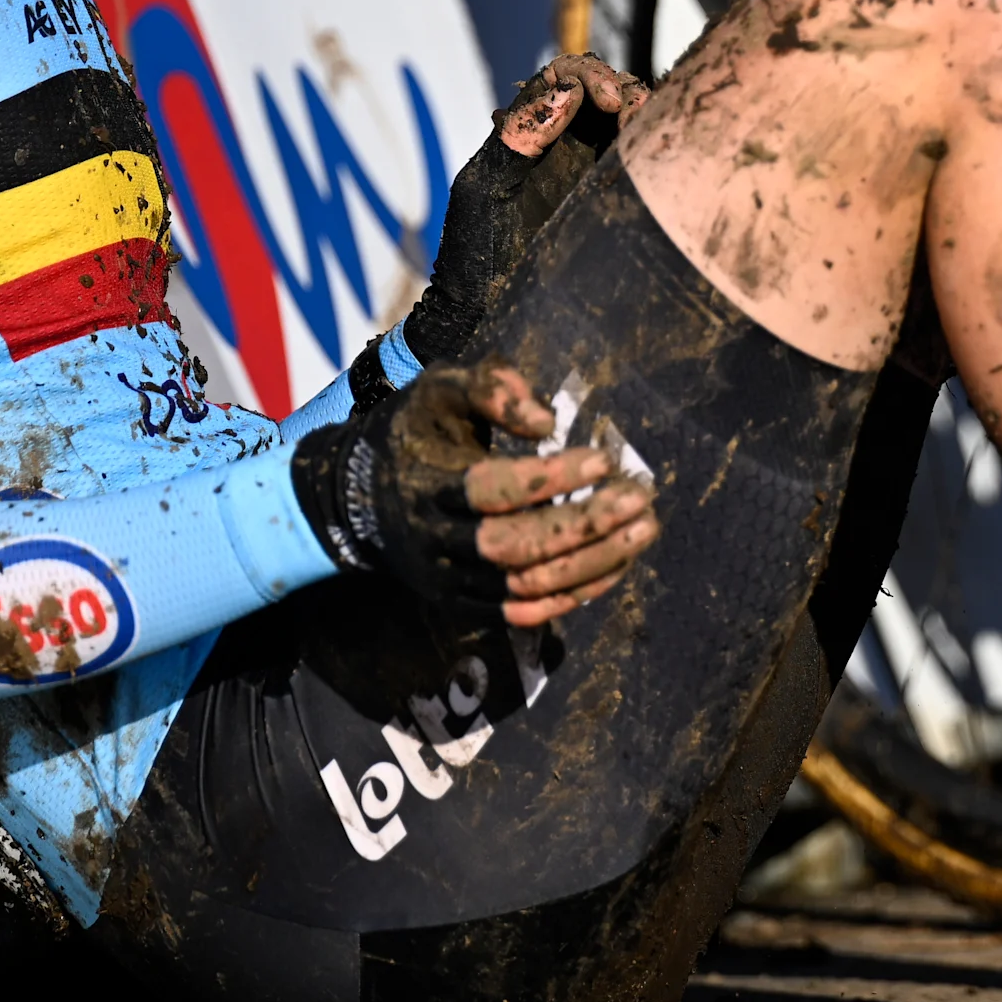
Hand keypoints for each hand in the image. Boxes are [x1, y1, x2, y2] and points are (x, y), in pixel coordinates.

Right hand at [295, 363, 659, 626]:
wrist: (358, 502)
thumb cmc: (413, 434)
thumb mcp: (439, 390)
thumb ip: (490, 389)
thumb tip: (547, 421)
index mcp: (428, 483)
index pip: (492, 488)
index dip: (549, 478)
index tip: (604, 457)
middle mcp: (437, 540)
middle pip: (514, 546)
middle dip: (583, 526)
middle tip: (640, 499)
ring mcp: (450, 580)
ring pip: (526, 586)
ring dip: (591, 563)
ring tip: (643, 530)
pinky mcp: (463, 606)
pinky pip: (524, 612)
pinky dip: (573, 594)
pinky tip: (616, 565)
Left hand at [397, 53, 651, 367]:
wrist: (484, 315)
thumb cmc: (474, 253)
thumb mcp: (485, 188)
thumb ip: (518, 137)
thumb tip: (566, 90)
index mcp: (529, 130)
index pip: (565, 77)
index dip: (588, 75)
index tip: (604, 101)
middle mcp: (564, 143)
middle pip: (605, 90)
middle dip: (623, 88)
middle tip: (631, 113)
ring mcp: (592, 170)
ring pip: (628, 120)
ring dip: (643, 111)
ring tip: (645, 128)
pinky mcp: (613, 200)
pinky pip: (640, 161)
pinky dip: (654, 145)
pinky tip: (657, 154)